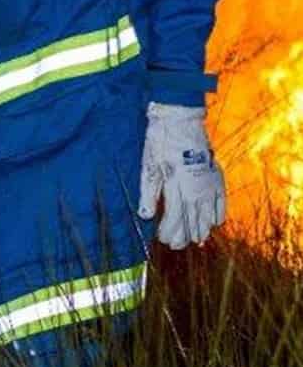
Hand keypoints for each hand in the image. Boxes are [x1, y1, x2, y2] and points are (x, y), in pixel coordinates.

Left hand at [138, 101, 226, 248]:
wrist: (181, 122)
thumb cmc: (160, 143)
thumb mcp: (149, 167)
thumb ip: (148, 194)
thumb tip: (145, 217)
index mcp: (176, 187)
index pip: (175, 219)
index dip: (170, 232)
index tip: (163, 240)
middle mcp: (196, 189)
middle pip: (192, 222)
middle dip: (184, 236)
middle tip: (175, 245)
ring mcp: (209, 184)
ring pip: (208, 217)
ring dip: (201, 231)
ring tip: (194, 240)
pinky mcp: (217, 178)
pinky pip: (222, 204)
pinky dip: (217, 216)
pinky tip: (212, 224)